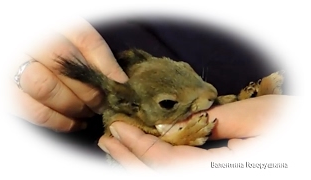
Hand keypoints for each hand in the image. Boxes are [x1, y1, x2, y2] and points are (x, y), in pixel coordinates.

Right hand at [8, 17, 127, 131]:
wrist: (19, 58)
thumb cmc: (53, 51)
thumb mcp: (71, 42)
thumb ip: (92, 53)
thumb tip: (118, 78)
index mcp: (51, 24)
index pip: (83, 39)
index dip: (105, 63)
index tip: (120, 82)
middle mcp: (30, 43)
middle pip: (66, 67)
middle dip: (91, 91)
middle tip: (104, 102)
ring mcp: (15, 67)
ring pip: (47, 89)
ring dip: (76, 106)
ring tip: (90, 112)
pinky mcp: (9, 92)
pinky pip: (35, 112)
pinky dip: (61, 122)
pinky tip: (76, 123)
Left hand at [98, 95, 293, 170]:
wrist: (303, 141)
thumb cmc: (291, 128)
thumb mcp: (254, 118)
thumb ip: (210, 122)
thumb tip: (169, 123)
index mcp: (222, 173)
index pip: (169, 163)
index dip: (141, 146)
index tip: (119, 128)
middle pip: (162, 175)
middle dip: (131, 159)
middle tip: (108, 139)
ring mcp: (211, 177)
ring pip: (166, 176)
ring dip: (139, 162)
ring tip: (117, 146)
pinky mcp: (213, 173)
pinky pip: (178, 171)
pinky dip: (157, 162)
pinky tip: (144, 152)